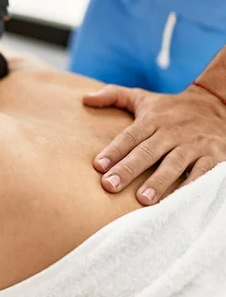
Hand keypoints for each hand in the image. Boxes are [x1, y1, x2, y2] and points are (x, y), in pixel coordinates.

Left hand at [83, 84, 225, 205]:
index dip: (114, 151)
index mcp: (152, 120)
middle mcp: (171, 132)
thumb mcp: (142, 97)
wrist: (217, 104)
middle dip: (128, 169)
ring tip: (142, 199)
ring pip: (173, 164)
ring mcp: (193, 144)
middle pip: (147, 152)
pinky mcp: (213, 155)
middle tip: (110, 186)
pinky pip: (202, 172)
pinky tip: (176, 200)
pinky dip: (190, 186)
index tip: (98, 166)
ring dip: (158, 182)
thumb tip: (85, 98)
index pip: (129, 136)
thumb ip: (113, 95)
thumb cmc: (169, 108)